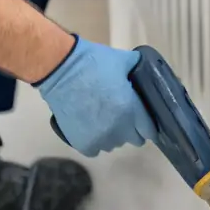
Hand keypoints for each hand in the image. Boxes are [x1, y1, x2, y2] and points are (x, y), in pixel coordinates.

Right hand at [37, 38, 157, 156]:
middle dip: (132, 129)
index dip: (148, 125)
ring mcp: (99, 139)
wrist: (60, 70)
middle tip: (122, 114)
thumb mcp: (122, 60)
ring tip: (103, 117)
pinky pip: (95, 149)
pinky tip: (90, 126)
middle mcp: (118, 129)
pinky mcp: (82, 144)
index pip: (149, 131)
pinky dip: (94, 140)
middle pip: (134, 140)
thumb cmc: (93, 62)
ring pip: (114, 144)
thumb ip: (139, 66)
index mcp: (131, 110)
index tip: (143, 119)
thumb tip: (146, 68)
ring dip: (113, 134)